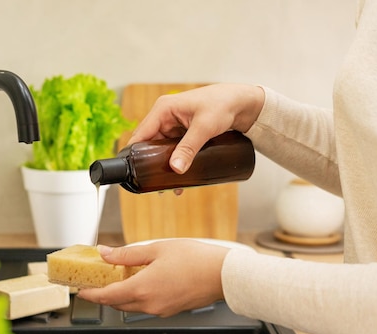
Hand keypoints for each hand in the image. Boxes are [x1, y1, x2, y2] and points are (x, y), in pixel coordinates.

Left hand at [77, 239, 229, 317]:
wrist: (224, 275)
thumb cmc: (196, 260)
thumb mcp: (157, 249)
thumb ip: (127, 254)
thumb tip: (106, 253)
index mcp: (142, 289)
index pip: (106, 296)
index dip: (90, 294)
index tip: (80, 290)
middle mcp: (149, 304)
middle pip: (117, 303)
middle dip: (104, 294)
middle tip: (96, 280)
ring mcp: (160, 309)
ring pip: (131, 306)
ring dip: (121, 295)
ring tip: (119, 277)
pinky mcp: (170, 310)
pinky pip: (146, 305)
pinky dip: (137, 296)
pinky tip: (141, 280)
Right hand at [129, 83, 263, 173]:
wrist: (242, 103)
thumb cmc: (223, 104)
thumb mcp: (204, 128)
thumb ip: (189, 148)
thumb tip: (175, 169)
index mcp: (163, 109)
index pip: (141, 134)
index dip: (134, 153)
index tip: (134, 172)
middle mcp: (165, 117)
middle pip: (149, 144)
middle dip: (151, 164)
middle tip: (154, 184)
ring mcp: (174, 125)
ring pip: (161, 149)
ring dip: (163, 166)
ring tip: (168, 187)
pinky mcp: (183, 132)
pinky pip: (173, 150)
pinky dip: (175, 162)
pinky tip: (179, 178)